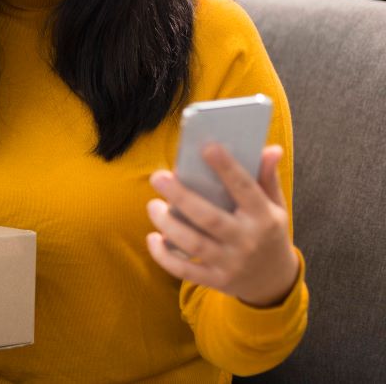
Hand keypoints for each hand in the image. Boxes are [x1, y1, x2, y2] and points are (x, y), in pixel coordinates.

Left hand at [145, 144, 299, 306]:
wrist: (274, 282)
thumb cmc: (267, 233)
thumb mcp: (275, 206)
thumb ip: (268, 178)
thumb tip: (271, 148)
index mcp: (264, 217)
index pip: (245, 189)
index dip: (227, 168)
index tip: (207, 147)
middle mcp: (247, 241)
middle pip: (210, 218)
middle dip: (181, 196)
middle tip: (158, 176)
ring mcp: (230, 263)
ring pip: (193, 244)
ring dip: (168, 225)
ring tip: (152, 206)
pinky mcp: (215, 280)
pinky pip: (185, 271)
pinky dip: (164, 257)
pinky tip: (152, 238)